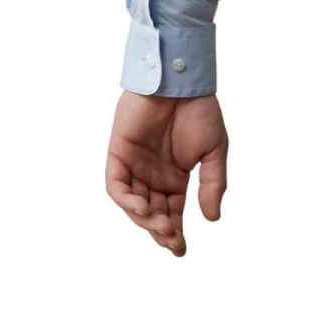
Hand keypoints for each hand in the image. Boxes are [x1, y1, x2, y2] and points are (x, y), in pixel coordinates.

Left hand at [105, 90, 227, 255]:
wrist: (182, 81)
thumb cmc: (200, 111)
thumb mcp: (214, 151)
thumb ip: (212, 184)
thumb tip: (211, 219)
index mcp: (175, 177)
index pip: (171, 213)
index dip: (174, 233)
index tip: (181, 250)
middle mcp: (152, 176)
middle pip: (151, 213)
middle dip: (160, 231)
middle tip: (173, 241)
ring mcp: (135, 166)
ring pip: (133, 204)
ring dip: (144, 219)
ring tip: (162, 226)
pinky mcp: (119, 154)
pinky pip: (117, 186)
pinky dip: (126, 199)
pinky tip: (142, 207)